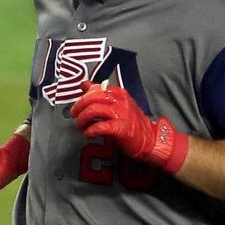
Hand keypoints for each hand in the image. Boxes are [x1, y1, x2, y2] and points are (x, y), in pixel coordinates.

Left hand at [70, 82, 188, 174]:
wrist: (150, 140)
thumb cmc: (133, 124)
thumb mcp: (119, 105)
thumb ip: (102, 95)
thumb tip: (85, 85)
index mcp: (119, 94)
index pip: (96, 89)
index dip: (83, 97)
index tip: (78, 105)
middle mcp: (120, 101)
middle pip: (93, 97)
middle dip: (79, 106)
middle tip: (74, 115)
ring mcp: (121, 114)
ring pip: (94, 110)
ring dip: (83, 118)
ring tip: (80, 125)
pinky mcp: (121, 128)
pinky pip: (100, 126)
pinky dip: (90, 130)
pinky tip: (88, 134)